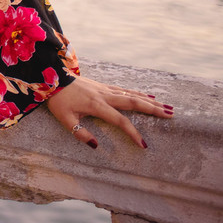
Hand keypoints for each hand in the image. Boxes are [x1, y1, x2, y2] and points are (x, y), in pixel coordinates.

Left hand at [46, 75, 173, 149]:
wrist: (51, 77)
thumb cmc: (57, 100)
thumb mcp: (64, 119)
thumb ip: (80, 133)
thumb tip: (96, 146)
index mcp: (96, 105)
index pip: (120, 121)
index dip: (133, 133)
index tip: (144, 145)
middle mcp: (104, 95)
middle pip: (133, 102)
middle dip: (153, 109)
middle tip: (171, 114)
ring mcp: (105, 89)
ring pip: (132, 94)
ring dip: (150, 101)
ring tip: (167, 106)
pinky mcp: (103, 86)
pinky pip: (125, 90)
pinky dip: (138, 93)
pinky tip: (148, 94)